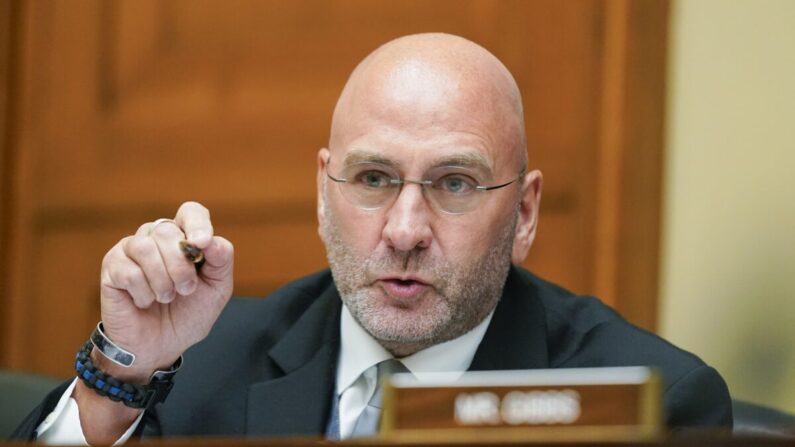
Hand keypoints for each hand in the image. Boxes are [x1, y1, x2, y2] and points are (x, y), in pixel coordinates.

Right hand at [98, 201, 233, 380]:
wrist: (160, 347)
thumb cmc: (188, 315)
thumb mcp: (217, 289)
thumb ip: (221, 261)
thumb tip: (211, 239)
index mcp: (184, 238)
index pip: (191, 212)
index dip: (197, 223)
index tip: (202, 243)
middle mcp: (157, 237)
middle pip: (168, 231)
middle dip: (181, 267)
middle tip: (185, 291)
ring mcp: (131, 249)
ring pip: (146, 246)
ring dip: (162, 280)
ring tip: (165, 298)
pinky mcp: (112, 267)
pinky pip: (129, 270)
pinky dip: (143, 293)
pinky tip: (144, 302)